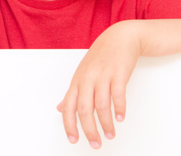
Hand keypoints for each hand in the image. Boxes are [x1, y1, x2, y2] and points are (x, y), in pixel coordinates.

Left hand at [56, 21, 141, 148]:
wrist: (120, 37)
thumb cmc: (101, 55)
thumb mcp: (83, 72)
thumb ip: (72, 92)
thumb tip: (59, 108)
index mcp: (78, 80)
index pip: (69, 106)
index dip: (69, 124)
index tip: (73, 140)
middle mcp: (88, 78)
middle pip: (85, 109)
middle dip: (90, 130)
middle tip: (96, 143)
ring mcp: (103, 74)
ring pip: (102, 105)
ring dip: (106, 123)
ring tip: (110, 134)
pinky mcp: (119, 72)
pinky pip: (118, 94)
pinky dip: (119, 108)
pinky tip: (121, 117)